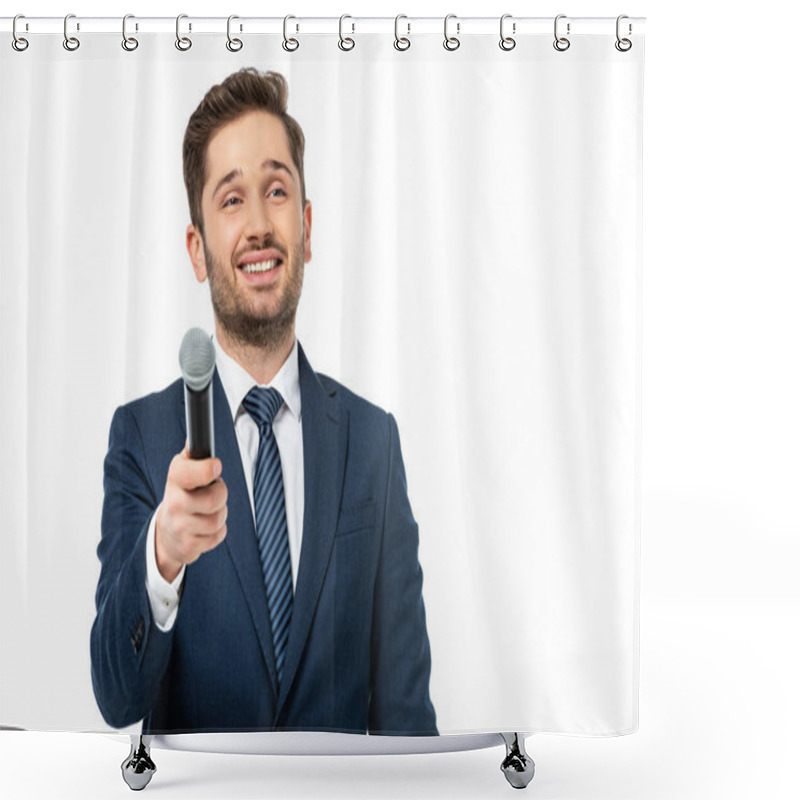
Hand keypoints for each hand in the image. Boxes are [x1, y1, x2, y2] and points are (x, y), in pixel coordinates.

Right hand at [155, 446, 227, 581]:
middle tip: (215, 491)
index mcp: (174, 479)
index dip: (206, 470)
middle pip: (214, 499)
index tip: (216, 466)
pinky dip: (218, 531)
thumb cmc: (183, 493)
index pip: (188, 473)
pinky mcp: (188, 546)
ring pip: (218, 519)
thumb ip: (194, 454)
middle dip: (222, 494)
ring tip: (209, 510)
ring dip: (221, 514)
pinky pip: (218, 535)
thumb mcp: (183, 471)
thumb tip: (199, 432)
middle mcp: (173, 503)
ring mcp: (179, 527)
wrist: (167, 532)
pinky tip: (205, 527)